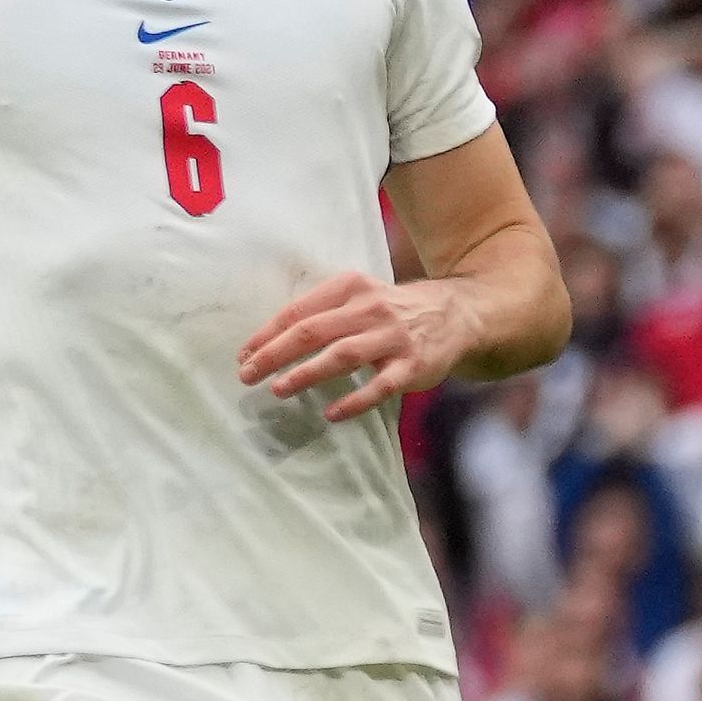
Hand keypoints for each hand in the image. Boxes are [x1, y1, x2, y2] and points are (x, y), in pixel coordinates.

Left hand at [240, 269, 461, 423]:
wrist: (457, 314)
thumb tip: (272, 342)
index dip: (267, 334)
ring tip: (278, 389)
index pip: (298, 311)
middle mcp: (370, 309)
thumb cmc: (394, 311)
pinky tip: (332, 413)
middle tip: (248, 375)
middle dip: (274, 354)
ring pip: (341, 355)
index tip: (244, 356)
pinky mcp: (413, 365)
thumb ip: (324, 312)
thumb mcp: (360, 296)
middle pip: (312, 331)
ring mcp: (393, 338)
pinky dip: (354, 401)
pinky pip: (379, 386)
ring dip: (306, 373)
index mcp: (350, 287)